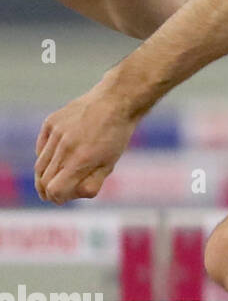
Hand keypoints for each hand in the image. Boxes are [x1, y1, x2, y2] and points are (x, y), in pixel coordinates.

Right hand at [35, 79, 137, 203]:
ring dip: (46, 176)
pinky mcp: (50, 123)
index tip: (63, 198)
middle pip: (44, 180)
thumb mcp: (109, 164)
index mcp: (82, 159)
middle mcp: (65, 146)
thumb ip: (90, 183)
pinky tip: (59, 157)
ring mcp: (55, 133)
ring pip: (40, 165)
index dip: (58, 198)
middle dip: (49, 191)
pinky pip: (41, 148)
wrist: (115, 102)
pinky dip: (46, 157)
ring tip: (58, 177)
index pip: (55, 190)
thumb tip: (69, 195)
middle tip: (57, 193)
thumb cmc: (115, 136)